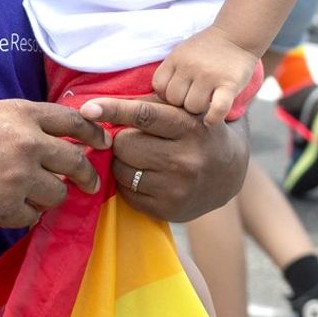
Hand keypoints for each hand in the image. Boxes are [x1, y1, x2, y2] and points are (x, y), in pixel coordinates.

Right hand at [0, 99, 108, 231]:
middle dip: (87, 175)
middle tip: (88, 183)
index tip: (102, 143)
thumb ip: (22, 122)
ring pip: (57, 193)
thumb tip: (54, 138)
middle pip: (75, 161)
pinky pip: (32, 216)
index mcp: (20, 114)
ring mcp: (18, 179)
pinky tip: (7, 206)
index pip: (73, 121)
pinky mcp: (6, 209)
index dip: (93, 133)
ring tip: (31, 194)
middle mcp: (26, 144)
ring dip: (49, 196)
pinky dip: (24, 214)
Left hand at [80, 96, 248, 222]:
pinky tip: (146, 176)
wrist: (231, 173)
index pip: (144, 116)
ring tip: (143, 158)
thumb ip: (146, 105)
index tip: (87, 109)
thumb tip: (97, 111)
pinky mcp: (170, 211)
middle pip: (124, 145)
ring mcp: (178, 188)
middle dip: (121, 140)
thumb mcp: (182, 109)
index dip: (112, 110)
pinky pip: (127, 194)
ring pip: (121, 170)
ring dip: (122, 162)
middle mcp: (186, 159)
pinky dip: (128, 183)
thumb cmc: (194, 131)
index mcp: (189, 127)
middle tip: (135, 139)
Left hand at [152, 27, 257, 123]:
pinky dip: (213, 118)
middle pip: (174, 99)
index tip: (178, 93)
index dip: (166, 94)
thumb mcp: (181, 53)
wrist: (236, 35)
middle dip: (182, 103)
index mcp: (176, 59)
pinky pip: (217, 108)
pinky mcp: (229, 84)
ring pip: (192, 107)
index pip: (159, 86)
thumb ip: (170, 71)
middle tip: (194, 97)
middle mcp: (190, 67)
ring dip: (199, 109)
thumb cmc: (207, 49)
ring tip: (206, 101)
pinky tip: (211, 120)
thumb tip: (156, 98)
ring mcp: (209, 76)